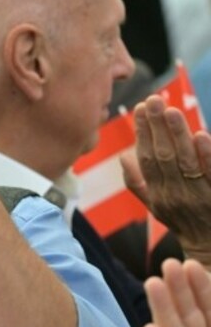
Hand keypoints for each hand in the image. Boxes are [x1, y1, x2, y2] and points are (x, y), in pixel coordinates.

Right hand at [120, 94, 210, 264]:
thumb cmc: (187, 225)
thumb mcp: (157, 209)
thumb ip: (139, 184)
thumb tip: (123, 158)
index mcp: (157, 196)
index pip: (146, 159)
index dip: (143, 134)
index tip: (140, 109)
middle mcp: (175, 196)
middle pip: (162, 157)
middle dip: (156, 126)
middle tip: (152, 100)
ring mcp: (198, 197)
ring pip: (184, 161)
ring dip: (177, 134)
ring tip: (170, 110)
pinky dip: (206, 155)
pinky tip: (200, 136)